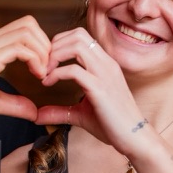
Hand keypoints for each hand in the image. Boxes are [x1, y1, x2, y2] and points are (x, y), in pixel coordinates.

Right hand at [0, 15, 51, 125]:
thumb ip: (13, 104)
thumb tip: (33, 111)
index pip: (23, 29)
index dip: (40, 46)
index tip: (44, 70)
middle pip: (29, 24)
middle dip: (46, 45)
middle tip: (48, 69)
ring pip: (27, 31)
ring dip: (43, 52)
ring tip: (43, 74)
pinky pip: (20, 48)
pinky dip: (35, 60)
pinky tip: (37, 76)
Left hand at [35, 27, 144, 151]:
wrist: (134, 138)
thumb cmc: (113, 125)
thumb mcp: (81, 114)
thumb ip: (60, 111)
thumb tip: (37, 115)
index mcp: (104, 64)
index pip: (80, 36)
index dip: (59, 43)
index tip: (47, 62)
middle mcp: (106, 64)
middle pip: (77, 34)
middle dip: (54, 45)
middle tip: (42, 65)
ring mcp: (105, 74)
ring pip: (76, 45)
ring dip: (55, 55)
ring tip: (45, 72)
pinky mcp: (100, 89)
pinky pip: (74, 70)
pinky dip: (56, 73)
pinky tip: (48, 83)